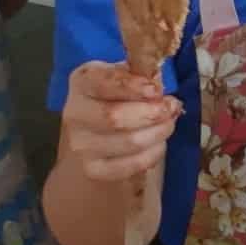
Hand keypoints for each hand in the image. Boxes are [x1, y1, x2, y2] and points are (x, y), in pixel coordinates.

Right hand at [60, 61, 181, 182]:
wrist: (101, 129)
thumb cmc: (120, 94)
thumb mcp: (127, 75)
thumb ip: (142, 75)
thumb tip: (159, 86)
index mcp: (83, 81)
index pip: (103, 82)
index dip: (132, 86)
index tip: (156, 89)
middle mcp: (74, 113)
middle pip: (115, 117)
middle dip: (151, 112)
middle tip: (171, 107)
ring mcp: (80, 145)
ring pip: (129, 142)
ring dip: (158, 132)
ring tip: (168, 123)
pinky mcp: (93, 169)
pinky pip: (132, 165)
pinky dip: (153, 153)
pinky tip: (159, 143)